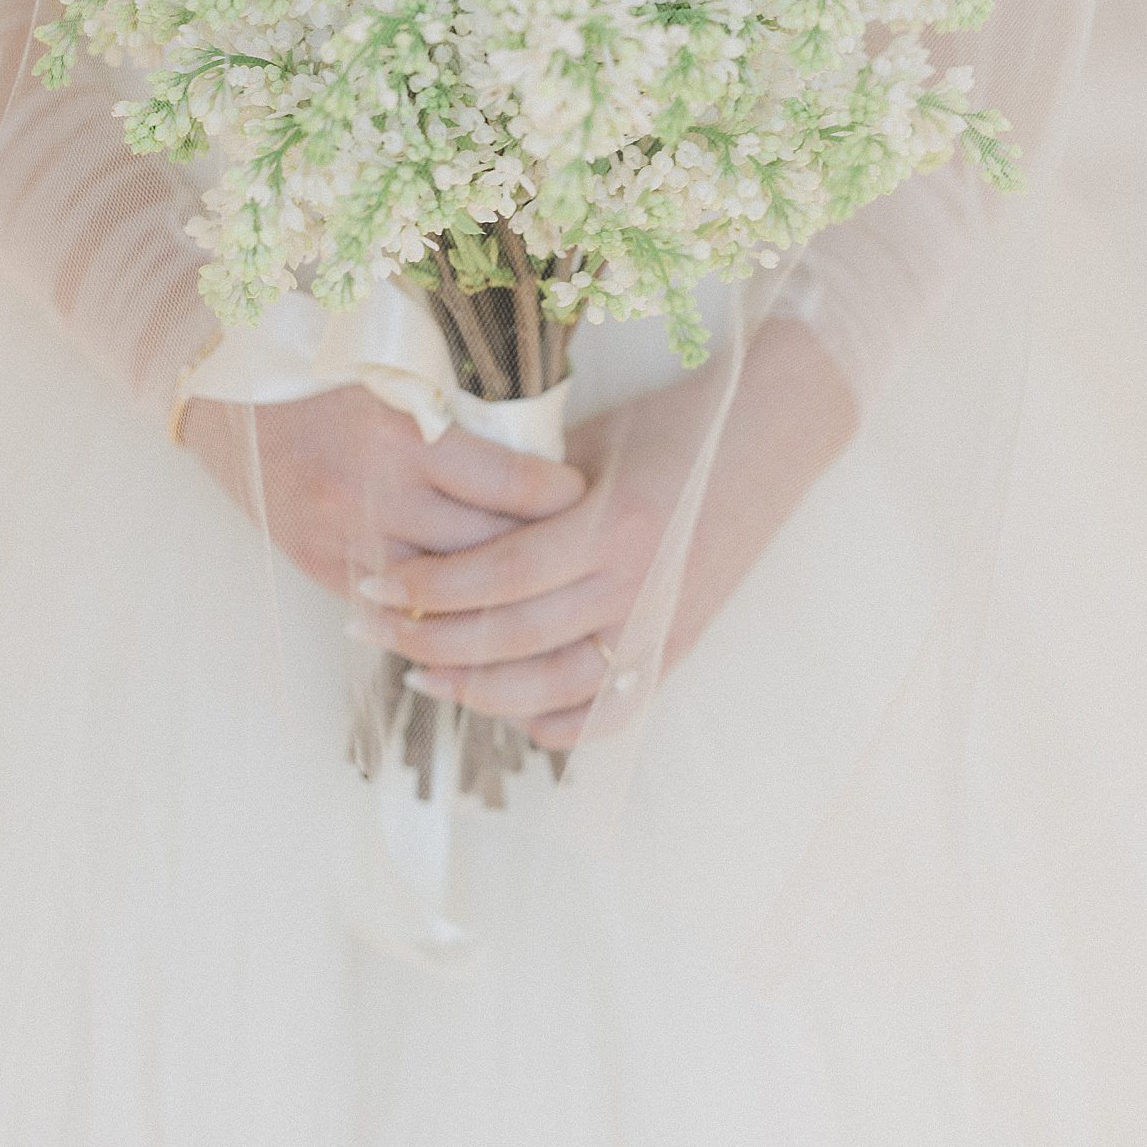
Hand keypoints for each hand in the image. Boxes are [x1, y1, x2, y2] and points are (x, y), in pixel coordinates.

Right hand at [181, 382, 586, 596]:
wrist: (228, 398)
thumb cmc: (328, 375)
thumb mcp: (400, 381)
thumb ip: (461, 425)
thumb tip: (543, 464)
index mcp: (405, 435)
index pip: (514, 485)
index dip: (563, 497)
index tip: (584, 494)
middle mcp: (378, 495)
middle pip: (490, 549)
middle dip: (541, 552)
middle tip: (578, 549)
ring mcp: (348, 540)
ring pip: (449, 592)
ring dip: (494, 592)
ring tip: (535, 583)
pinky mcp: (324, 570)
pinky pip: (400, 611)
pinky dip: (441, 609)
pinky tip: (474, 609)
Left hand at [348, 319, 858, 749]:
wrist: (775, 432)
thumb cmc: (675, 422)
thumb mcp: (593, 441)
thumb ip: (526, 490)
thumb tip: (441, 521)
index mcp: (611, 522)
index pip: (498, 575)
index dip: (427, 588)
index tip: (372, 583)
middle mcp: (638, 583)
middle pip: (513, 637)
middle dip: (430, 639)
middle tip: (372, 629)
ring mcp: (663, 623)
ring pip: (553, 689)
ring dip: (478, 690)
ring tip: (424, 673)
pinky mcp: (681, 644)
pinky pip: (612, 711)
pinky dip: (558, 724)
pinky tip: (513, 715)